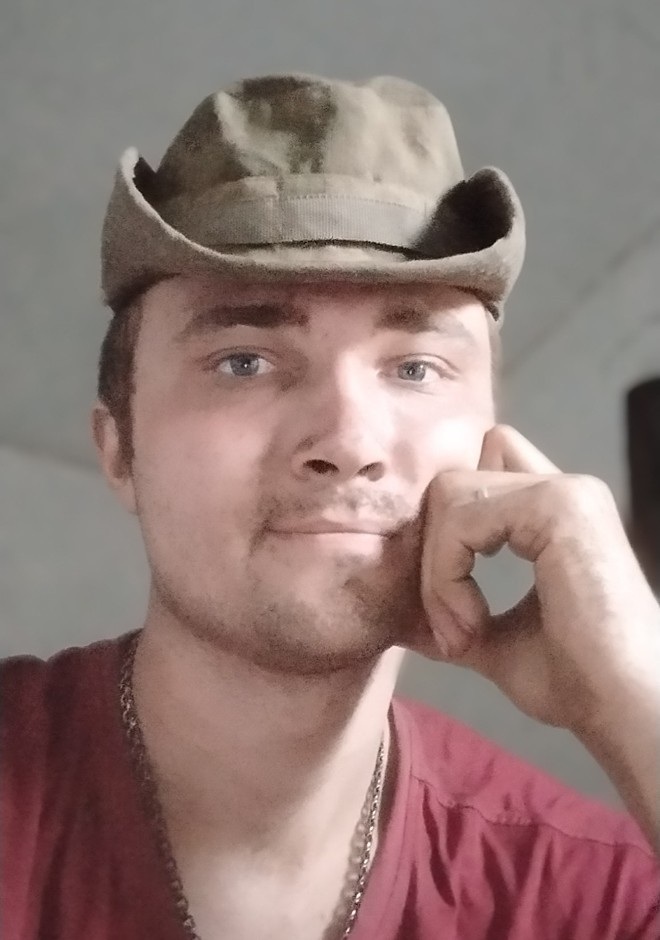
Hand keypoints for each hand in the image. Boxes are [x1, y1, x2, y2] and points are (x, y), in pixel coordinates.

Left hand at [417, 425, 659, 735]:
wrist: (623, 708)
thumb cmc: (575, 681)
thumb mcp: (494, 641)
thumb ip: (452, 615)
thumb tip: (399, 617)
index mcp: (550, 513)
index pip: (472, 477)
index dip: (443, 528)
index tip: (443, 604)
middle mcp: (560, 489)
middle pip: (450, 483)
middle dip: (431, 552)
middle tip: (450, 627)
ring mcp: (562, 491)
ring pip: (449, 494)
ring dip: (437, 570)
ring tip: (463, 631)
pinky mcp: (557, 506)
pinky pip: (461, 519)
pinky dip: (447, 574)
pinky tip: (473, 624)